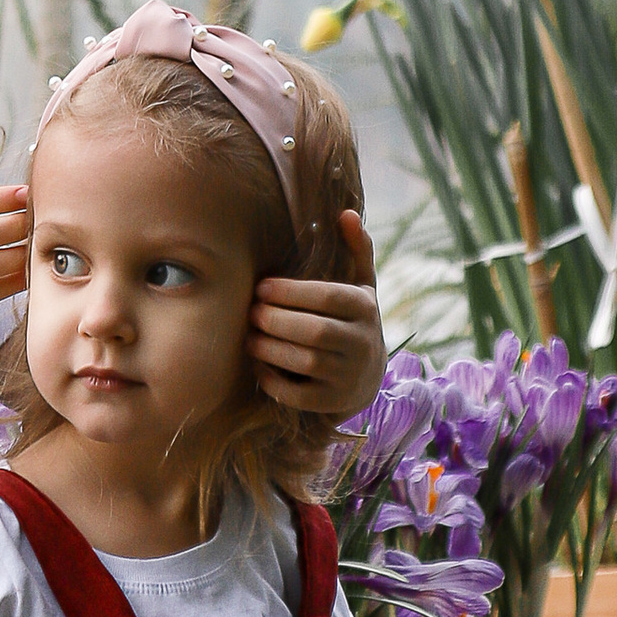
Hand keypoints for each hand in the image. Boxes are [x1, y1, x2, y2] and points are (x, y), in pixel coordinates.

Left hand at [250, 208, 387, 419]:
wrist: (367, 377)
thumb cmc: (352, 321)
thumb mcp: (361, 286)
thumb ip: (356, 250)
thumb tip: (346, 213)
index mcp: (365, 309)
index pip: (329, 297)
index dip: (292, 292)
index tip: (262, 287)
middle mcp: (362, 343)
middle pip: (316, 331)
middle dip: (277, 321)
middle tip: (251, 312)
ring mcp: (348, 376)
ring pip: (306, 362)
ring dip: (271, 348)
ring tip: (249, 337)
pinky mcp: (332, 402)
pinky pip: (298, 394)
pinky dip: (273, 380)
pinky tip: (258, 364)